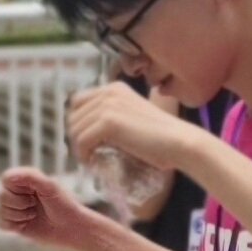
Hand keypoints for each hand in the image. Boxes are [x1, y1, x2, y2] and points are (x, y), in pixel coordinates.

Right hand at [0, 166, 102, 250]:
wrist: (71, 228)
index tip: (34, 192)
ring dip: (20, 215)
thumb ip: (30, 176)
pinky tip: (27, 223)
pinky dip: (14, 225)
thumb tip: (7, 177)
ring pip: (1, 211)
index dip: (17, 188)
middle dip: (20, 204)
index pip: (5, 179)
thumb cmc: (63, 205)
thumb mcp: (49, 186)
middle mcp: (16, 192)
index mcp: (24, 179)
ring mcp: (13, 208)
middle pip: (1, 196)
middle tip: (36, 205)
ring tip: (34, 214)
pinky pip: (1, 224)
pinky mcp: (13, 223)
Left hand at [64, 82, 202, 176]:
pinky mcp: (109, 121)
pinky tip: (93, 162)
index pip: (78, 102)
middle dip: (75, 136)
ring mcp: (108, 105)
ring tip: (91, 159)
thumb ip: (112, 118)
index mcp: (114, 88)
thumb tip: (86, 133)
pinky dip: (83, 154)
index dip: (77, 123)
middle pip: (73, 115)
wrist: (178, 142)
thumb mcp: (131, 119)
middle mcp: (109, 91)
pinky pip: (81, 141)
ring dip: (78, 148)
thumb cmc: (160, 138)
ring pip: (74, 129)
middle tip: (86, 153)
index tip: (85, 142)